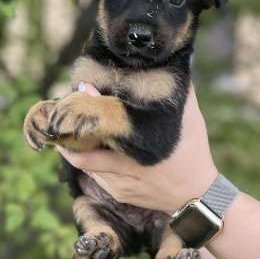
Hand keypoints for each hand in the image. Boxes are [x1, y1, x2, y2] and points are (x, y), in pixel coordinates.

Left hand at [56, 82, 217, 213]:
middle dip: (68, 136)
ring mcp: (120, 187)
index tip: (79, 93)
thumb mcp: (190, 122)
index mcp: (139, 153)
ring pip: (85, 167)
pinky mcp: (119, 195)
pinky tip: (87, 145)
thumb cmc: (193, 153)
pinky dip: (88, 160)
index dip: (86, 115)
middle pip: (82, 156)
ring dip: (75, 148)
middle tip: (61, 114)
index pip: (100, 135)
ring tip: (68, 127)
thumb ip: (182, 93)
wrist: (198, 195)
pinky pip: (95, 176)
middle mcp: (125, 173)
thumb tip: (176, 63)